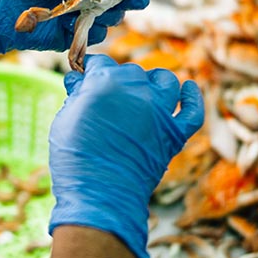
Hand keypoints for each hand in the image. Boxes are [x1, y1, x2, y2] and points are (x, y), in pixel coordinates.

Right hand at [48, 55, 204, 257]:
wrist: (101, 194)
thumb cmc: (75, 158)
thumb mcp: (65, 119)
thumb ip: (75, 95)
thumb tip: (78, 79)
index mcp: (106, 82)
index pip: (100, 63)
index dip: (91, 69)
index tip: (86, 76)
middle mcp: (137, 90)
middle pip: (132, 71)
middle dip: (118, 79)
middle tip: (108, 95)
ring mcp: (160, 111)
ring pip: (167, 82)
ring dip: (155, 81)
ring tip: (146, 88)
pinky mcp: (174, 134)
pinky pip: (192, 111)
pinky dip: (192, 97)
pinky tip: (188, 88)